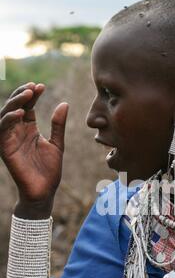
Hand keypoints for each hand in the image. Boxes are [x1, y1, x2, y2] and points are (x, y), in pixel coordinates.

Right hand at [0, 82, 68, 212]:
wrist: (44, 191)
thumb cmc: (50, 170)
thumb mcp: (57, 144)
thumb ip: (58, 125)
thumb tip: (64, 103)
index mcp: (29, 129)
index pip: (27, 106)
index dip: (33, 95)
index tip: (42, 86)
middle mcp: (17, 132)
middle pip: (15, 107)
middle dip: (22, 94)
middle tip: (34, 87)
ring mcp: (10, 139)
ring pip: (6, 115)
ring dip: (15, 103)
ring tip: (28, 95)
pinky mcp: (5, 149)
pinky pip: (2, 130)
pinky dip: (9, 120)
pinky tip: (21, 113)